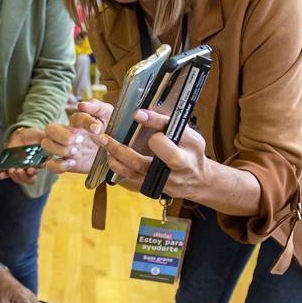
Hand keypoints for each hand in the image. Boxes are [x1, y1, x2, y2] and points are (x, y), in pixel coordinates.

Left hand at [0, 127, 44, 184]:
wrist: (22, 135)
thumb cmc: (33, 136)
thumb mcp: (40, 135)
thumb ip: (44, 138)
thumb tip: (47, 138)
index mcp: (38, 163)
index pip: (37, 172)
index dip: (33, 173)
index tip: (31, 170)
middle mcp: (29, 168)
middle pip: (27, 179)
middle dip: (22, 176)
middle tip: (19, 170)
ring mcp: (20, 168)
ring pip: (18, 178)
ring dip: (14, 176)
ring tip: (11, 170)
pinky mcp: (11, 166)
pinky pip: (7, 174)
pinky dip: (4, 175)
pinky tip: (2, 175)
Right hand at [41, 99, 112, 174]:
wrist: (115, 154)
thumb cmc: (111, 131)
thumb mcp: (109, 116)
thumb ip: (97, 107)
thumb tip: (82, 105)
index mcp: (78, 121)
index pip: (74, 117)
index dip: (85, 122)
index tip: (96, 129)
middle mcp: (68, 134)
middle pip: (49, 129)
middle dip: (63, 136)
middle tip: (80, 141)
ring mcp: (66, 149)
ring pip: (46, 145)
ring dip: (59, 149)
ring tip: (76, 151)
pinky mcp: (67, 163)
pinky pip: (51, 165)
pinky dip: (58, 165)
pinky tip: (72, 163)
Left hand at [93, 109, 212, 199]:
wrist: (197, 180)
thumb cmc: (192, 152)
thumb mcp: (188, 134)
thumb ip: (165, 124)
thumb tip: (140, 114)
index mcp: (184, 161)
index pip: (169, 153)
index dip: (157, 140)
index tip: (142, 122)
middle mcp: (169, 176)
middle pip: (141, 165)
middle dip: (120, 150)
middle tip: (105, 137)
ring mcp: (157, 184)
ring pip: (130, 174)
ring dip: (114, 158)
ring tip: (104, 143)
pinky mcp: (149, 188)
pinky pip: (129, 178)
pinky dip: (118, 166)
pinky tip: (111, 154)